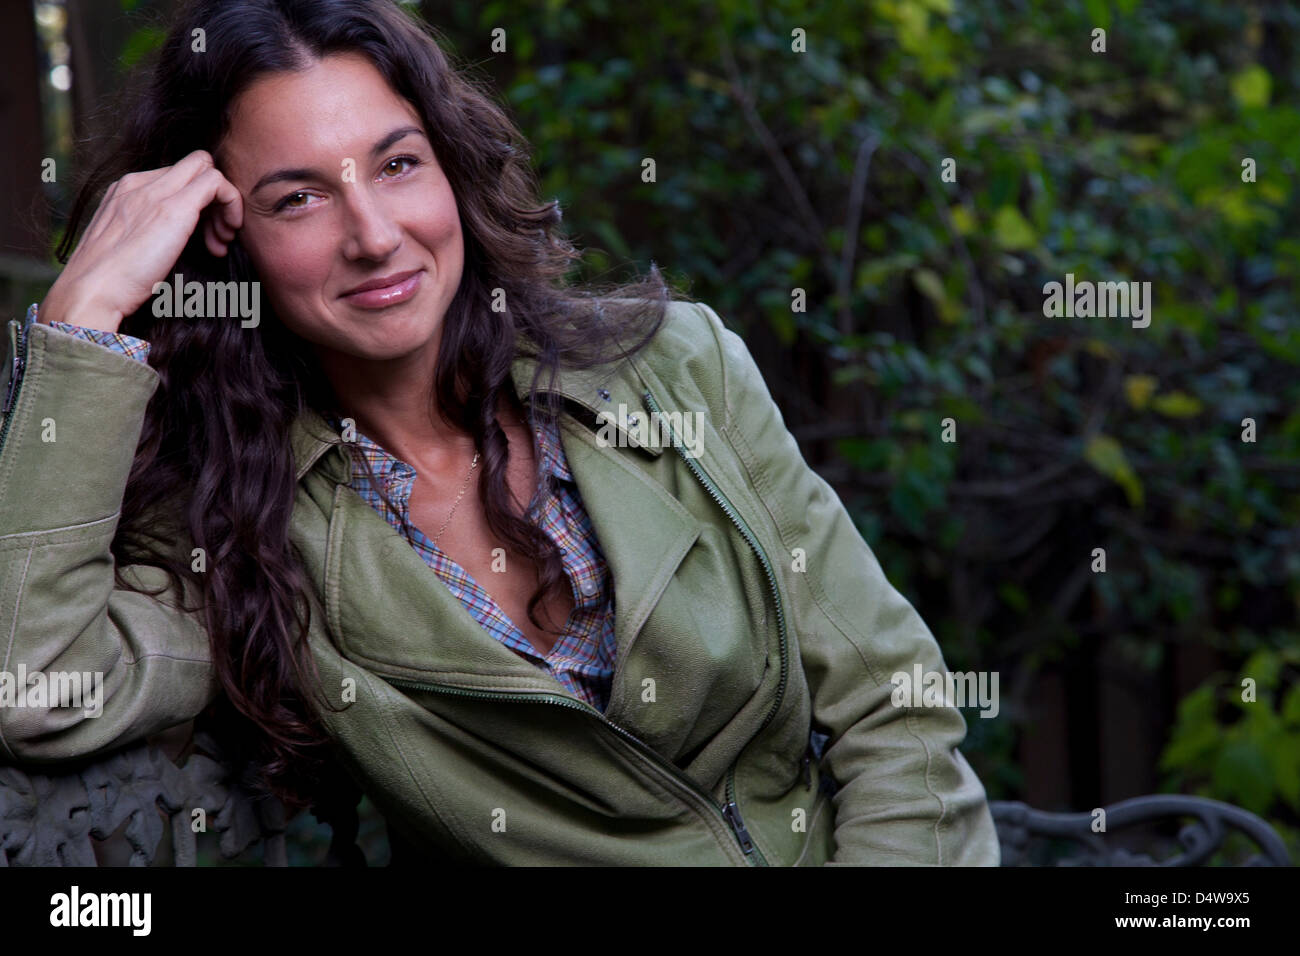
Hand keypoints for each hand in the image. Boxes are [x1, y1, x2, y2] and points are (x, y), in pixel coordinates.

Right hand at [40, 150, 243, 332]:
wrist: (92, 291)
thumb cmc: (110, 282)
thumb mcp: (127, 245)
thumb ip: (147, 230)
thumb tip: (171, 240)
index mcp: (124, 191)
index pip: (175, 176)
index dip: (197, 202)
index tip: (205, 237)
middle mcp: (138, 184)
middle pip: (193, 166)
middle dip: (214, 198)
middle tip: (218, 236)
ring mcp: (155, 192)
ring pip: (206, 168)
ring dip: (224, 205)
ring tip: (220, 242)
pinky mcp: (174, 207)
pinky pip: (216, 182)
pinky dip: (231, 204)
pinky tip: (224, 237)